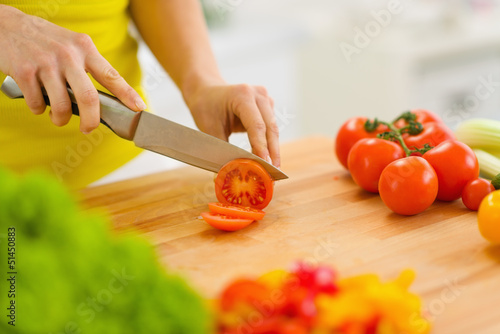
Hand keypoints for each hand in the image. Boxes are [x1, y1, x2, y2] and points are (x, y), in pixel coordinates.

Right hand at [0, 5, 146, 133]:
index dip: (127, 94)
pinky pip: (37, 103)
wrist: (4, 25)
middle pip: (89, 98)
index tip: (139, 108)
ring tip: (57, 118)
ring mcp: (46, 63)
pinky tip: (38, 104)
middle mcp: (68, 55)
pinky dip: (38, 110)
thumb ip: (86, 66)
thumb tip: (104, 99)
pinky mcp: (24, 71)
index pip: (111, 75)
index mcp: (84, 48)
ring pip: (62, 106)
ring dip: (60, 119)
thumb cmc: (44, 41)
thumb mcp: (71, 45)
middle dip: (91, 120)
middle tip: (88, 129)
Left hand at [185, 81, 280, 167]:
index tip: (265, 165)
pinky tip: (266, 159)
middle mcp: (258, 94)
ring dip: (273, 150)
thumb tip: (228, 174)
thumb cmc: (205, 107)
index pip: (257, 125)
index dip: (261, 147)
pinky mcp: (267, 107)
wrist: (206, 91)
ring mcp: (265, 99)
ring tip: (271, 171)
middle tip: (272, 174)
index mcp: (242, 95)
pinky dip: (269, 144)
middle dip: (272, 153)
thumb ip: (222, 150)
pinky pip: (270, 128)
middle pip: (270, 128)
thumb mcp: (209, 129)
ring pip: (273, 129)